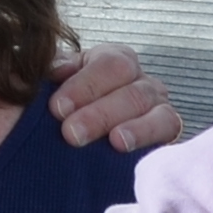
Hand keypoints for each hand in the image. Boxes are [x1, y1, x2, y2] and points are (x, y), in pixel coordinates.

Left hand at [47, 41, 184, 153]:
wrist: (64, 151)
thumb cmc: (54, 116)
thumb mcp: (45, 90)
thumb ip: (44, 76)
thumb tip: (54, 70)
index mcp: (109, 61)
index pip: (107, 64)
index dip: (84, 85)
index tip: (57, 108)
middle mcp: (137, 80)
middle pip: (130, 88)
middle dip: (100, 112)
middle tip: (71, 133)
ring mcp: (155, 105)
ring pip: (152, 108)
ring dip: (131, 126)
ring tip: (114, 142)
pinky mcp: (165, 133)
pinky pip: (168, 128)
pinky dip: (147, 135)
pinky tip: (127, 146)